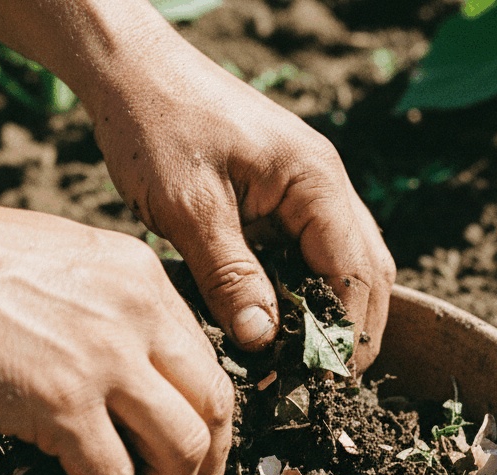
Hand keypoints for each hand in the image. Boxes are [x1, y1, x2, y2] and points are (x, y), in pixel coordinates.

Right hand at [0, 200, 232, 474]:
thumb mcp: (70, 261)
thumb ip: (113, 307)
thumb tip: (127, 364)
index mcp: (145, 279)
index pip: (208, 363)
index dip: (207, 418)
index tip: (190, 449)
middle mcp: (142, 316)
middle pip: (214, 409)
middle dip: (205, 465)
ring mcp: (106, 359)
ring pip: (181, 450)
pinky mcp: (62, 402)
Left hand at [92, 36, 395, 372]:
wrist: (131, 72)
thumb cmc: (156, 126)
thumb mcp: (191, 209)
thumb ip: (232, 275)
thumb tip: (265, 341)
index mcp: (315, 181)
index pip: (356, 272)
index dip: (347, 333)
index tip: (323, 381)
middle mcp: (324, 183)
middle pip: (366, 268)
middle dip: (351, 327)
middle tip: (320, 381)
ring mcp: (304, 187)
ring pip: (342, 260)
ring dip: (331, 309)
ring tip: (301, 360)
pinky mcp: (279, 194)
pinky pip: (307, 249)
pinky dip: (302, 286)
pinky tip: (278, 317)